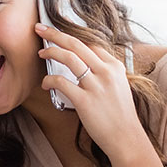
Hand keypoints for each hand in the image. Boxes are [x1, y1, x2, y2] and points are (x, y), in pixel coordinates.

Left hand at [35, 24, 147, 158]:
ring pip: (68, 58)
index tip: (59, 36)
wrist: (126, 138)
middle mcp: (106, 72)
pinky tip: (45, 84)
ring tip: (41, 53)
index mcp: (115, 67)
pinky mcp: (85, 100)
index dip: (71, 38)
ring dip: (51, 52)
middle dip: (55, 34)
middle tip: (40, 28)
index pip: (90, 44)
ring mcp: (96, 85)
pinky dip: (49, 80)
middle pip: (77, 44)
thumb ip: (104, 73)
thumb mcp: (118, 87)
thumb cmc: (120, 116)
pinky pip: (61, 82)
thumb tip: (85, 65)